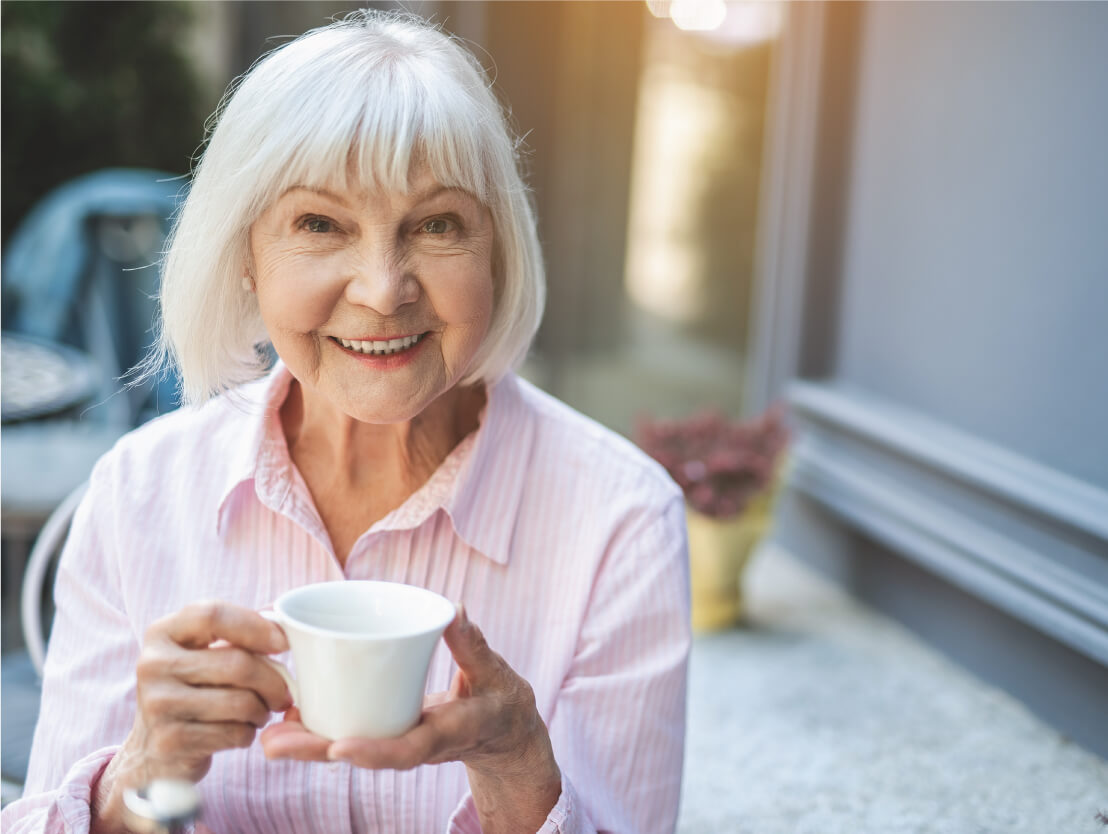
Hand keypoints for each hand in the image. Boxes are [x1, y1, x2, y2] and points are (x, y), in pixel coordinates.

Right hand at [91, 602, 290, 832]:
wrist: (153, 749)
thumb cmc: (193, 691)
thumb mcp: (204, 653)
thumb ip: (239, 632)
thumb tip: (284, 617)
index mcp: (162, 633)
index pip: (212, 614)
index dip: (255, 626)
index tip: (282, 643)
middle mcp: (153, 664)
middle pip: (237, 663)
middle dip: (273, 681)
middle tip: (283, 693)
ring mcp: (157, 704)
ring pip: (241, 702)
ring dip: (263, 710)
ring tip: (259, 712)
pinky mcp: (169, 741)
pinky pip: (234, 733)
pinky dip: (248, 733)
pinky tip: (239, 731)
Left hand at [260, 605, 561, 832]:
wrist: (504, 734)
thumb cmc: (501, 702)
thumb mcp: (494, 673)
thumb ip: (472, 644)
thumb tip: (454, 610)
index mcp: (445, 733)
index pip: (406, 748)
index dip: (372, 750)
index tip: (338, 748)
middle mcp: (414, 744)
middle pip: (361, 753)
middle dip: (315, 751)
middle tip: (272, 744)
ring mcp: (398, 740)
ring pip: (349, 746)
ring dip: (307, 744)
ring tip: (267, 737)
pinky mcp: (389, 730)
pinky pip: (352, 732)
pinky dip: (320, 729)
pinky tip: (288, 717)